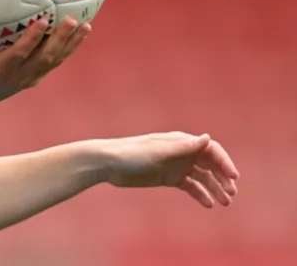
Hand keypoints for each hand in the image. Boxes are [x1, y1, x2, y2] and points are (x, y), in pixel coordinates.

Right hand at [0, 16, 90, 106]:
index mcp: (1, 68)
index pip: (20, 53)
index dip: (33, 39)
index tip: (44, 21)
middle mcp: (19, 75)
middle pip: (44, 58)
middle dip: (60, 41)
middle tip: (72, 21)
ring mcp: (30, 78)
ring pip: (54, 61)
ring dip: (71, 45)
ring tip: (85, 26)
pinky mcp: (35, 78)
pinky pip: (54, 64)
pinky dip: (67, 51)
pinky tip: (79, 36)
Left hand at [101, 132, 239, 207]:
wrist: (109, 164)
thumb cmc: (132, 154)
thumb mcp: (159, 152)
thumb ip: (183, 147)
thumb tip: (207, 137)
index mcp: (180, 142)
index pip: (210, 150)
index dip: (224, 162)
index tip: (233, 177)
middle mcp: (181, 152)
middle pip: (209, 164)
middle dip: (223, 177)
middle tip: (231, 194)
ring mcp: (175, 165)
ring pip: (202, 177)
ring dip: (215, 188)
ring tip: (225, 202)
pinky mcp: (168, 177)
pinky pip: (189, 186)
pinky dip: (200, 194)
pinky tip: (208, 204)